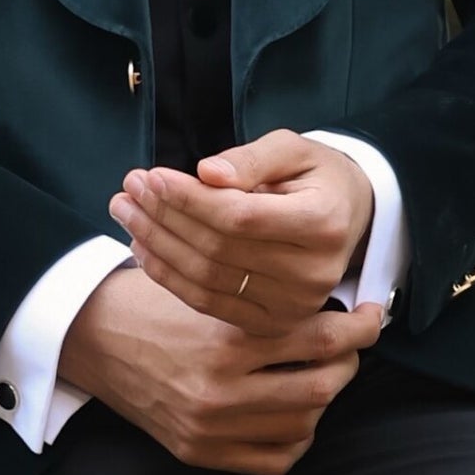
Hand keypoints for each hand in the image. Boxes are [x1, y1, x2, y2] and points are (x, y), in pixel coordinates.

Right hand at [56, 262, 383, 474]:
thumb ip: (265, 301)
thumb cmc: (152, 299)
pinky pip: (275, 458)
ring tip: (321, 370)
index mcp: (226, 338)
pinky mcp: (199, 452)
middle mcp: (220, 389)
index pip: (321, 336)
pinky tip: (294, 411)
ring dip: (324, 395)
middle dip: (348, 361)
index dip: (360, 326)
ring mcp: (210, 427)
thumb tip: (337, 307)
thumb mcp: (208, 286)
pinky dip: (297, 436)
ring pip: (305, 422)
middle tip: (349, 342)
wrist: (87, 336)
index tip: (373, 315)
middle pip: (323, 384)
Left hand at [107, 129, 374, 337]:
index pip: (241, 216)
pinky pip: (208, 303)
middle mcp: (313, 273)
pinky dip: (169, 276)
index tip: (151, 175)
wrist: (347, 220)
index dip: (190, 199)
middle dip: (164, 217)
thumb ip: (252, 158)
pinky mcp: (273, 325)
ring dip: (157, 245)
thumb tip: (207, 173)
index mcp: (324, 224)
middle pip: (219, 249)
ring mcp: (294, 307)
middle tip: (129, 189)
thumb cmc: (315, 177)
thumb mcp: (293, 149)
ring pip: (207, 279)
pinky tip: (142, 248)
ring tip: (126, 211)